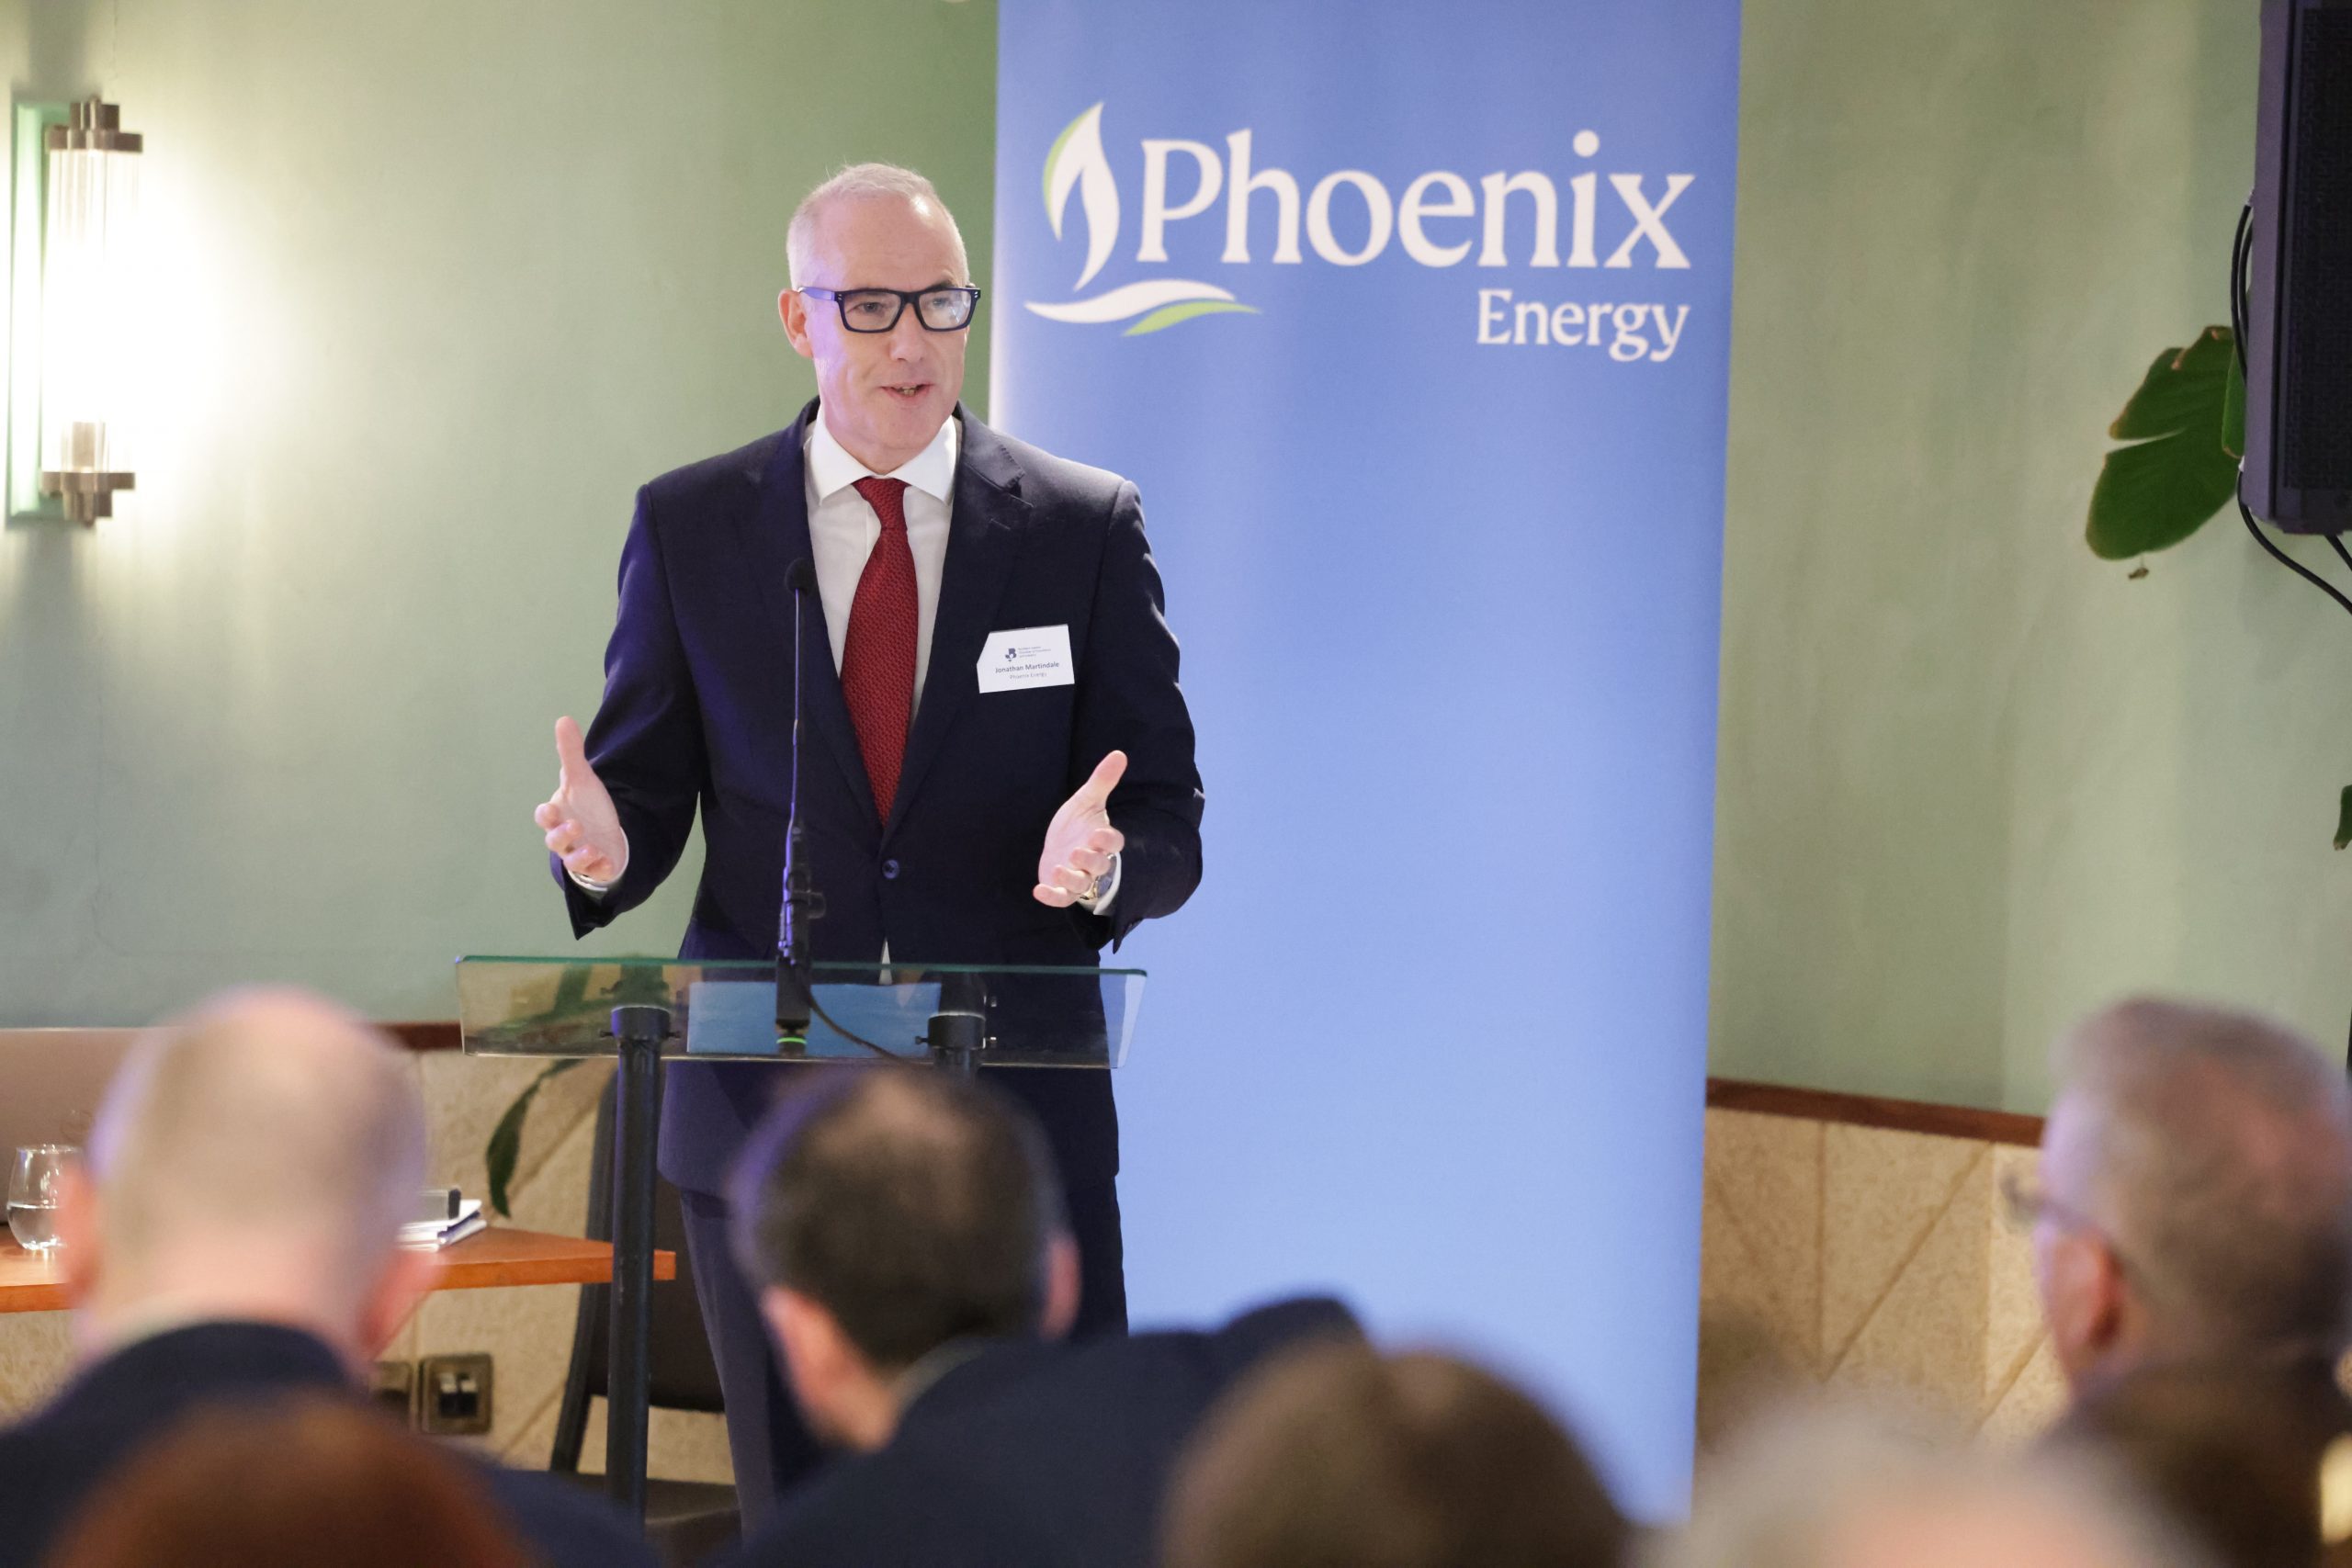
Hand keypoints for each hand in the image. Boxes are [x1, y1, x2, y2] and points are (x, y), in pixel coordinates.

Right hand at [533, 716, 626, 885]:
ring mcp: (578, 853)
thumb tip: (564, 719)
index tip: (553, 809)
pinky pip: (593, 873)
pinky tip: (606, 861)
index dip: (546, 815)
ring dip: (579, 855)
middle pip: (553, 840)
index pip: (544, 816)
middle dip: (560, 835)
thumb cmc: (587, 805)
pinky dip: (598, 868)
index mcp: (558, 815)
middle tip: (574, 826)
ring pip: (571, 860)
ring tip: (592, 848)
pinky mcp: (595, 866)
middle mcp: (564, 837)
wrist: (605, 830)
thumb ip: (571, 753)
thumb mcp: (581, 777)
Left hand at [1033, 751, 1126, 907]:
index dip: (1107, 840)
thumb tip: (1119, 754)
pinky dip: (1052, 896)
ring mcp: (1079, 878)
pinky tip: (1038, 890)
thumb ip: (1102, 781)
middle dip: (1089, 861)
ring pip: (1081, 884)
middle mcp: (1094, 862)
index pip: (1113, 843)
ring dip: (1070, 879)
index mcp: (1103, 840)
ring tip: (1057, 868)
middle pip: (1099, 866)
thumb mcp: (1087, 801)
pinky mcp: (1063, 890)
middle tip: (1076, 853)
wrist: (1060, 846)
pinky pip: (1061, 898)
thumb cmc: (1078, 824)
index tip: (1097, 833)